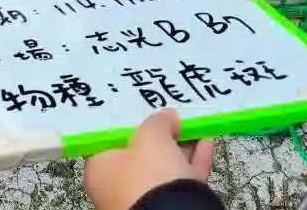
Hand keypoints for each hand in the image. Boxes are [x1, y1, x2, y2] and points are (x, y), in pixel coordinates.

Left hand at [84, 111, 213, 209]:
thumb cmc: (149, 174)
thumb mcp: (151, 136)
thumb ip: (157, 121)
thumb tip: (168, 117)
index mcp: (100, 169)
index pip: (110, 140)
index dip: (127, 122)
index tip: (141, 107)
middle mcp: (117, 187)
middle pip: (138, 152)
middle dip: (158, 134)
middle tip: (171, 114)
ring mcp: (144, 199)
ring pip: (164, 167)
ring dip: (180, 145)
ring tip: (193, 124)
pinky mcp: (169, 207)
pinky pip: (182, 180)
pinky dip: (194, 161)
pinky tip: (207, 142)